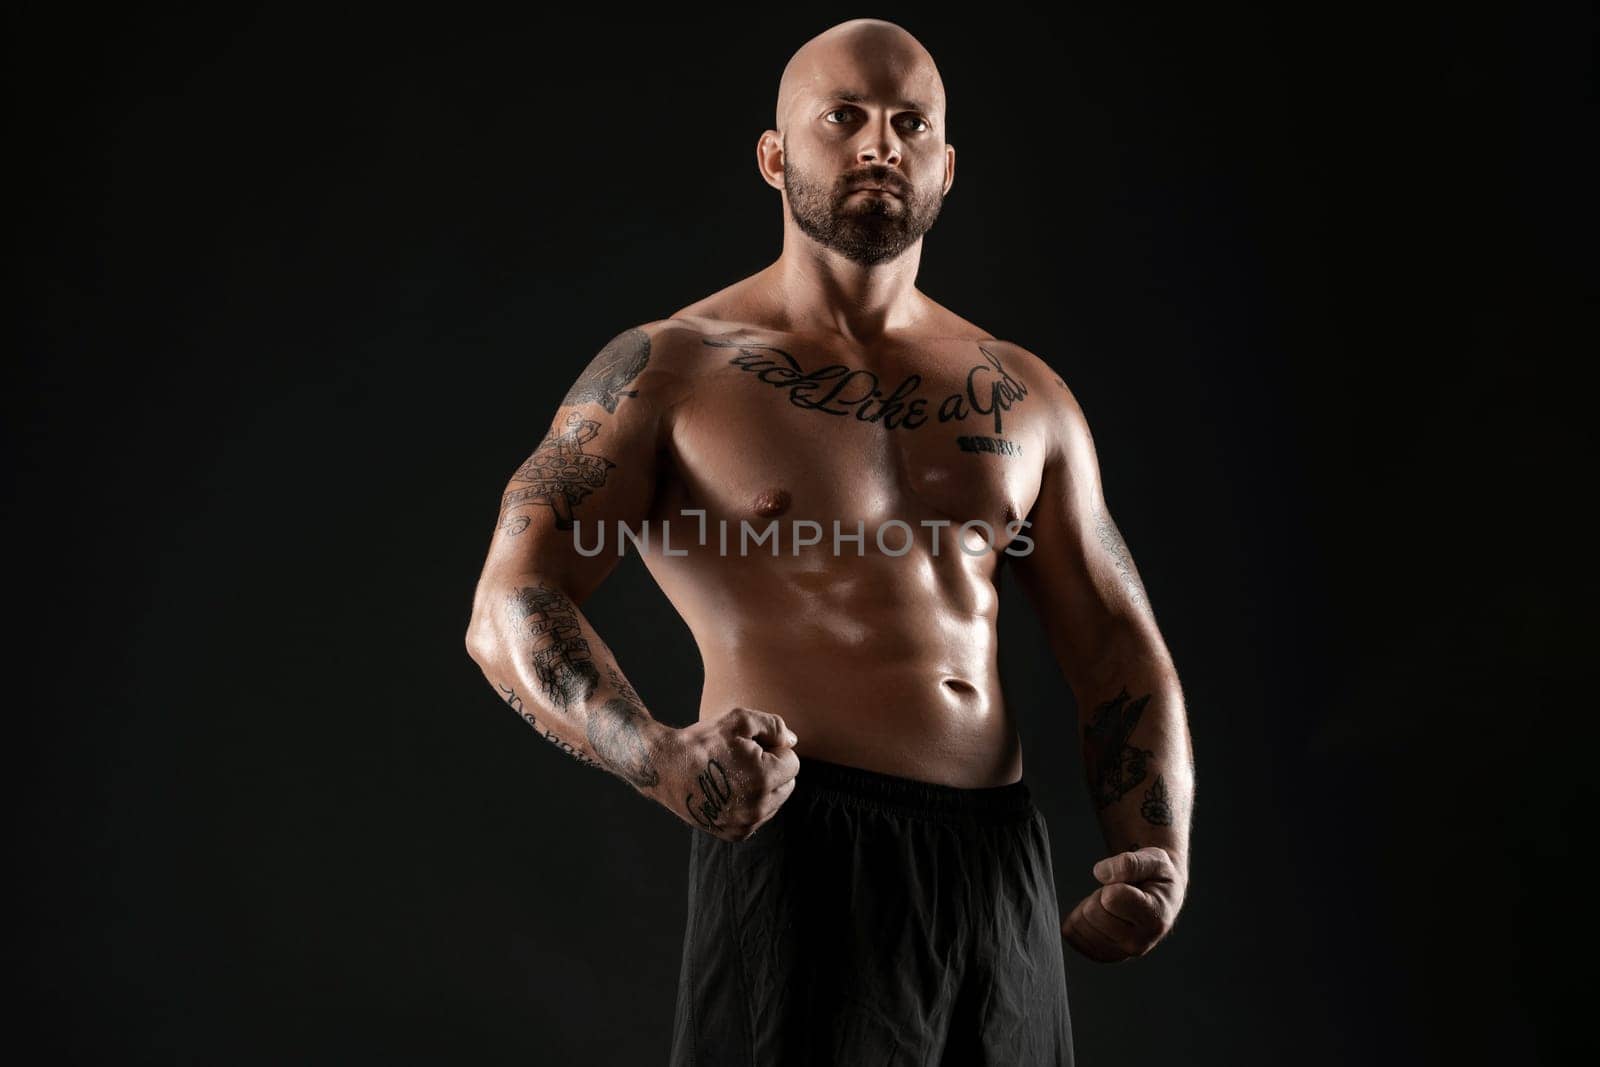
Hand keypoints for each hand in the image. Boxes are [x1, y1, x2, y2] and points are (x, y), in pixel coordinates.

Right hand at [650, 707, 799, 841]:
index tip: (751, 746)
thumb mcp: (739, 720)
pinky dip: (753, 803)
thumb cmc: (703, 741)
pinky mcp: (736, 833)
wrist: (665, 767)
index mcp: (763, 778)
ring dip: (765, 787)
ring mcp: (746, 824)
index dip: (775, 749)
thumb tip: (793, 742)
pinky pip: (760, 816)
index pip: (793, 763)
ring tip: (735, 775)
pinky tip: (731, 791)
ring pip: (775, 802)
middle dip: (774, 769)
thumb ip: (774, 727)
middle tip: (743, 759)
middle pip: (788, 784)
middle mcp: (757, 807)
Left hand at [1061, 846, 1185, 961]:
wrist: (1160, 898)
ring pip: (1080, 924)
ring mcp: (1120, 953)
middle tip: (1118, 893)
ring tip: (1112, 904)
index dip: (1113, 882)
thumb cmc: (1156, 877)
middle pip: (1093, 911)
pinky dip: (1078, 919)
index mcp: (1155, 919)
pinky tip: (1099, 915)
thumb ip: (1130, 863)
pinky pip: (1072, 935)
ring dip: (1089, 907)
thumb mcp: (1154, 859)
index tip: (1128, 883)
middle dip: (1100, 895)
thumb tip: (1101, 874)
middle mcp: (1139, 943)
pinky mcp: (1103, 955)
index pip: (1111, 898)